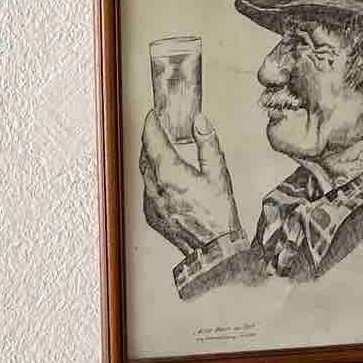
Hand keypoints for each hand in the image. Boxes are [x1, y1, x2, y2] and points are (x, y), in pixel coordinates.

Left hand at [140, 111, 242, 255]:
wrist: (213, 248)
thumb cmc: (218, 213)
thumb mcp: (218, 172)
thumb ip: (207, 142)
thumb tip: (199, 120)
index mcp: (170, 174)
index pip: (152, 139)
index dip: (151, 123)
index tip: (153, 114)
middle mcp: (155, 188)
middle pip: (145, 154)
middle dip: (150, 138)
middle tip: (158, 128)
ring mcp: (151, 203)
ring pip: (144, 173)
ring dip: (151, 158)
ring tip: (162, 149)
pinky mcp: (152, 215)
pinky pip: (148, 191)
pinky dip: (153, 179)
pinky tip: (165, 177)